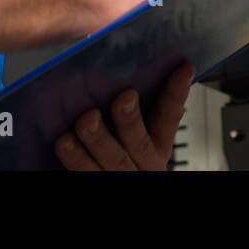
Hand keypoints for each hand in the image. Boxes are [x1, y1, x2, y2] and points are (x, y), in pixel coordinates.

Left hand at [54, 62, 194, 169]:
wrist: (107, 176)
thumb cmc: (115, 152)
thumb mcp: (132, 133)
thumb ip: (130, 107)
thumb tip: (116, 64)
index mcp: (156, 144)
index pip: (170, 115)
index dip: (177, 92)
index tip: (183, 68)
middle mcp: (143, 163)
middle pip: (139, 141)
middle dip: (131, 119)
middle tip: (124, 98)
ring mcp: (120, 177)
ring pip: (113, 159)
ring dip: (99, 138)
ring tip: (86, 121)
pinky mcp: (98, 183)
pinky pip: (85, 173)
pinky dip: (75, 157)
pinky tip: (65, 141)